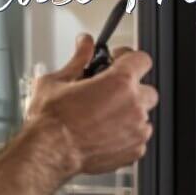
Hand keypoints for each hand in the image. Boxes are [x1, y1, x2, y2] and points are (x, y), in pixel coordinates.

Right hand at [25, 34, 157, 175]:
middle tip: (109, 93)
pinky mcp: (135, 150)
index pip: (142, 59)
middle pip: (147, 89)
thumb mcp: (59, 80)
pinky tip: (106, 133)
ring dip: (129, 114)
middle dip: (131, 89)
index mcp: (119, 81)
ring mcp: (137, 129)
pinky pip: (139, 138)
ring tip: (103, 117)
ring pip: (144, 115)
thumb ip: (79, 58)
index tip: (118, 62)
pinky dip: (127, 135)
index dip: (129, 58)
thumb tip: (84, 43)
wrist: (49, 151)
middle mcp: (133, 104)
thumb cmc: (52, 119)